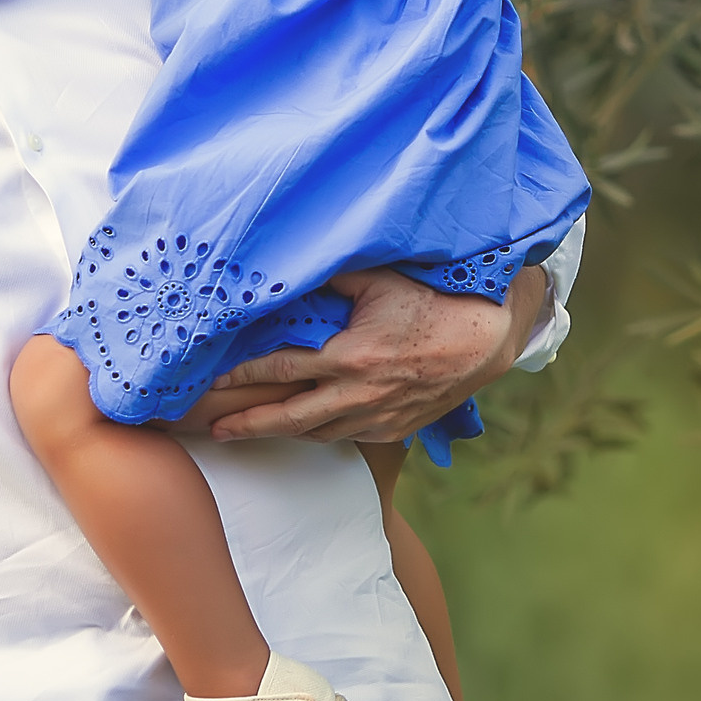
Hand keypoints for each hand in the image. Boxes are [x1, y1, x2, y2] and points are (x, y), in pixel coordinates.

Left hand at [199, 263, 546, 445]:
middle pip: (290, 417)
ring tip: (251, 431)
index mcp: (351, 357)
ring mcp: (378, 417)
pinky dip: (323, 433)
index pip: (283, 368)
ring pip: (318, 433)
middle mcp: (360, 395)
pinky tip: (307, 428)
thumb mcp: (379, 280)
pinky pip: (349, 437)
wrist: (486, 341)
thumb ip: (333, 275)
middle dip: (249, 424)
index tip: (213, 380)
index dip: (243, 375)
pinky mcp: (395, 429)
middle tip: (215, 430)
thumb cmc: (432, 303)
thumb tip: (295, 262)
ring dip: (283, 432)